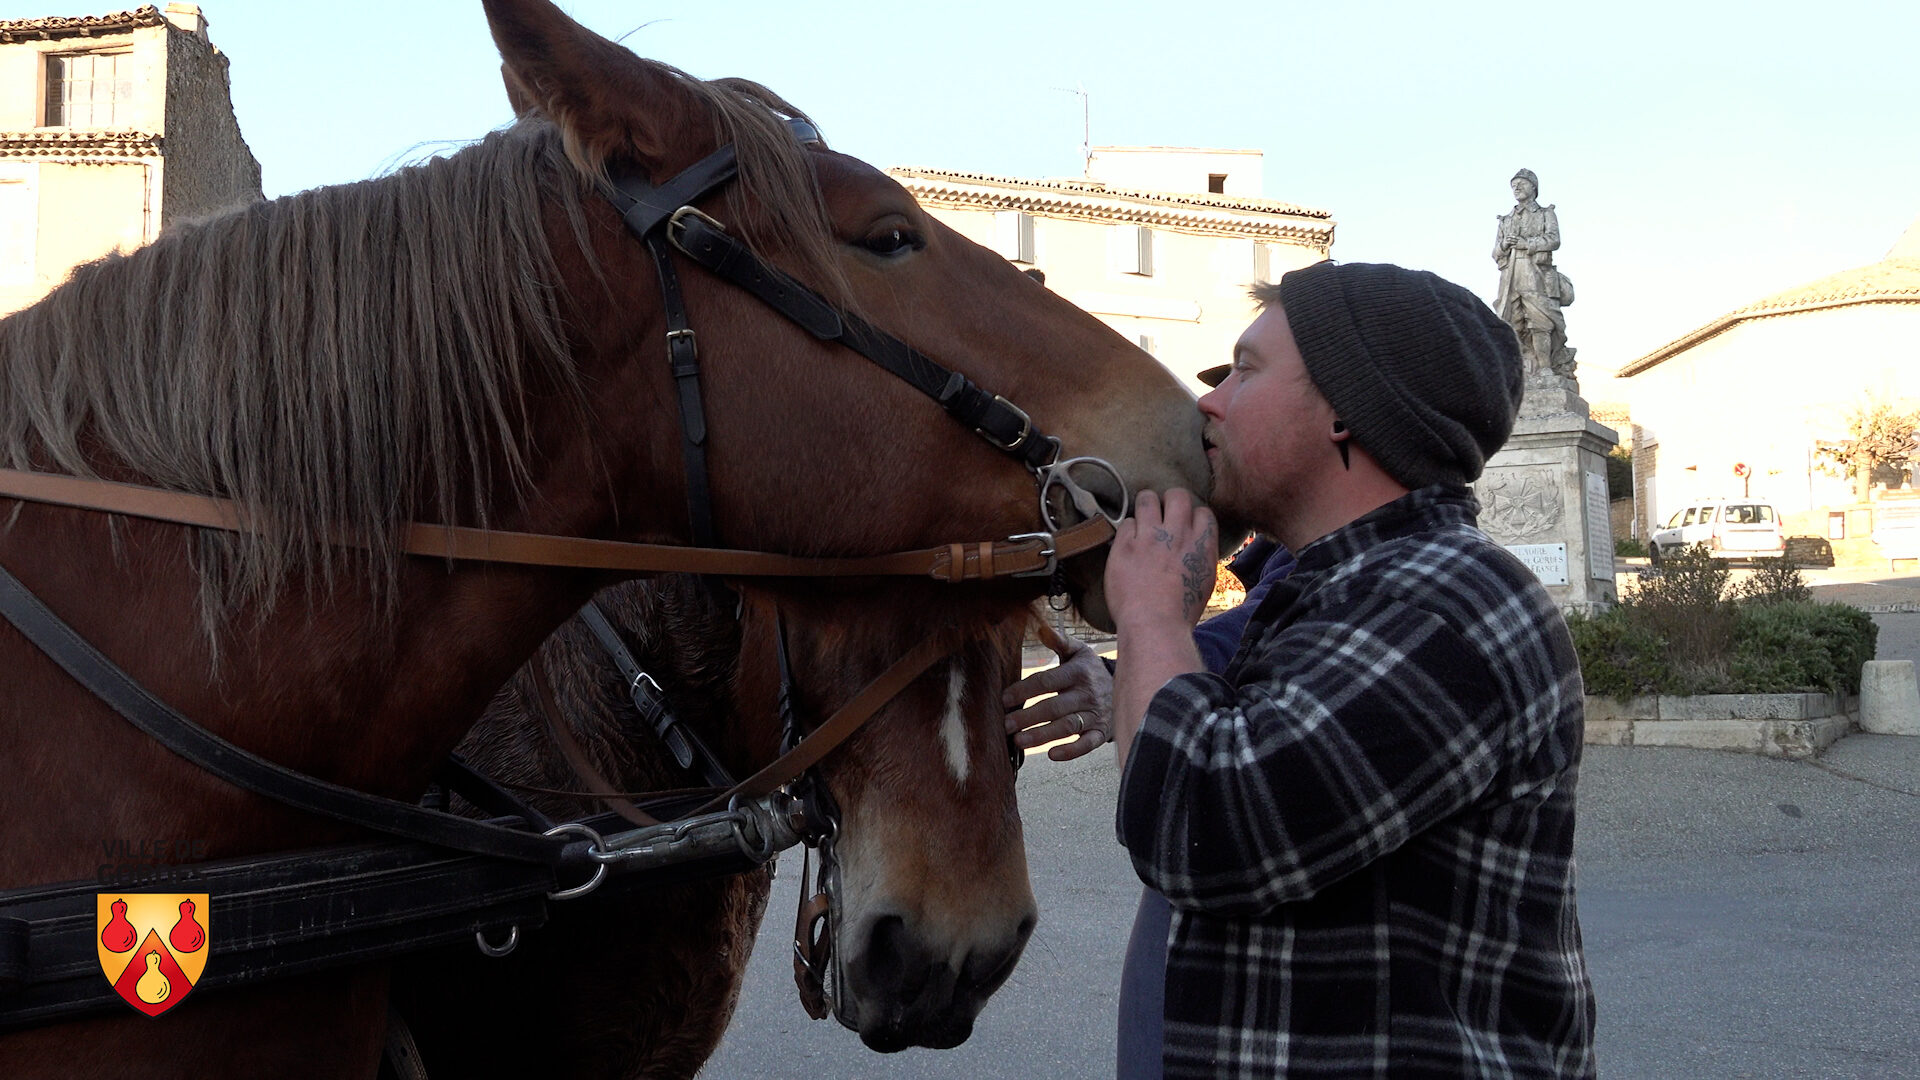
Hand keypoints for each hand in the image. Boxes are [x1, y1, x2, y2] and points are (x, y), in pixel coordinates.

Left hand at [1002, 623, 1111, 761]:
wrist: (1125, 688)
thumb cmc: (1089, 670)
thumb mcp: (1078, 652)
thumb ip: (1059, 642)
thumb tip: (1040, 628)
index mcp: (1078, 672)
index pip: (1047, 681)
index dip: (1024, 690)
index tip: (1004, 699)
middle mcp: (1087, 694)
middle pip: (1054, 707)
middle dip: (1028, 717)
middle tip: (1006, 725)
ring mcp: (1094, 714)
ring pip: (1067, 727)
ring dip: (1042, 736)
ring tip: (1019, 741)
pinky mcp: (1100, 732)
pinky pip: (1087, 744)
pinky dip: (1071, 751)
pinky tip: (1051, 755)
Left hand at [1104, 488, 1216, 631]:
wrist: (1153, 625)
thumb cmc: (1181, 612)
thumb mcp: (1205, 583)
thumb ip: (1200, 557)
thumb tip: (1195, 546)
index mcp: (1201, 545)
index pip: (1203, 512)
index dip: (1194, 516)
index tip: (1186, 525)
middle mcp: (1177, 535)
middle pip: (1177, 495)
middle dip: (1170, 500)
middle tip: (1163, 512)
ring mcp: (1149, 537)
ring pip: (1147, 498)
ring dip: (1146, 505)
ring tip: (1143, 517)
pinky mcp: (1124, 545)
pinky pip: (1126, 522)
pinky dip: (1128, 531)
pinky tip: (1128, 544)